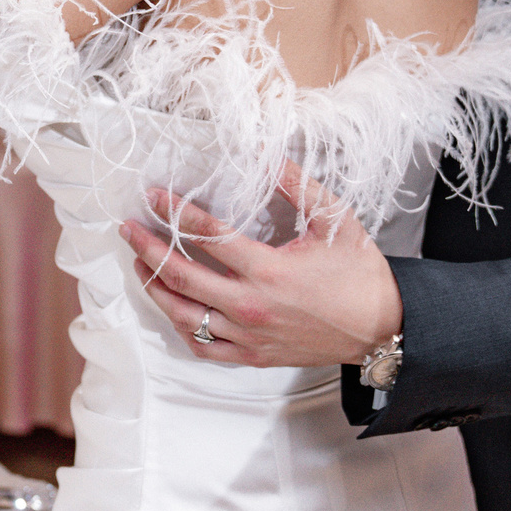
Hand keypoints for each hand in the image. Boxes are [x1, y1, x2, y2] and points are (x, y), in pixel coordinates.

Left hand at [119, 165, 403, 368]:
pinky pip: (202, 347)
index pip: (206, 236)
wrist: (382, 328)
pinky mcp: (252, 356)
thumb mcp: (333, 220)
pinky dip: (181, 327)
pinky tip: (172, 307)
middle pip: (181, 276)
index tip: (154, 196)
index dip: (174, 212)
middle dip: (147, 248)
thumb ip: (296, 185)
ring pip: (183, 315)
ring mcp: (249, 336)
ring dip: (155, 287)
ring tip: (140, 264)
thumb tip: (264, 154)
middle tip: (128, 228)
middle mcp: (251, 307)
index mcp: (268, 271)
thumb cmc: (360, 276)